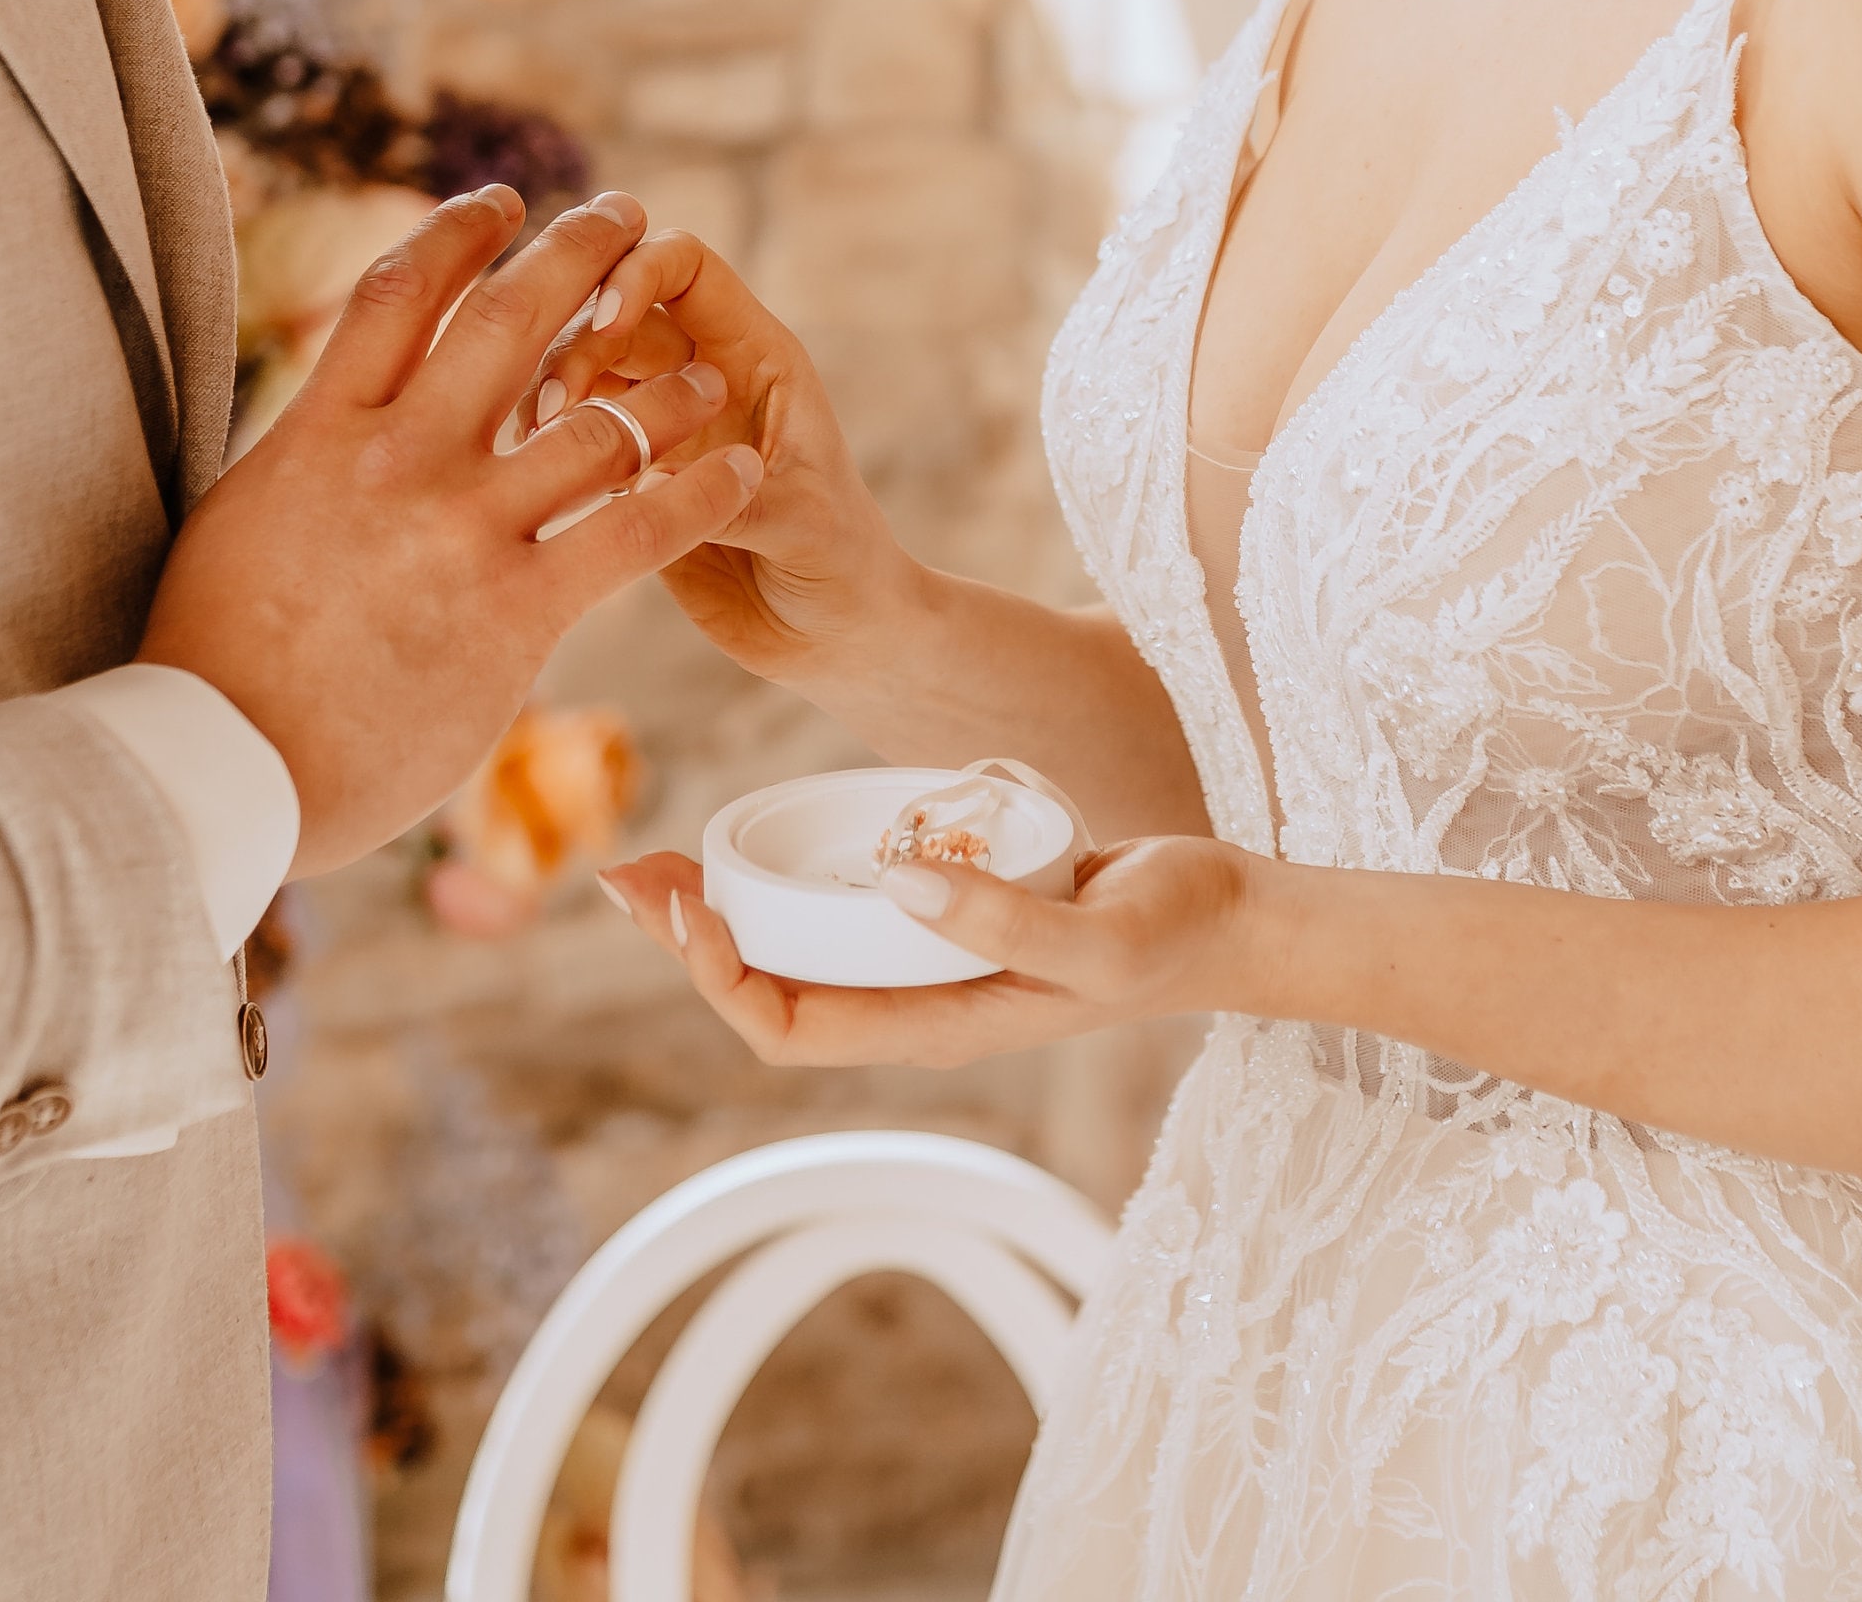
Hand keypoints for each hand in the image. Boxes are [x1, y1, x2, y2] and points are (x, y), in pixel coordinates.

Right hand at [142, 188, 763, 876]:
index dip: (457, 236)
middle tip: (625, 218)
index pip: (400, 295)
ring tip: (707, 372)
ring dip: (663, 388)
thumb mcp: (239, 527)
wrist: (224, 768)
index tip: (500, 207)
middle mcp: (398, 461)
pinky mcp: (515, 609)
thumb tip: (315, 442)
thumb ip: (300, 468)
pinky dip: (698, 492)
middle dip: (576, 254)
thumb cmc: (214, 667)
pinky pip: (632, 531)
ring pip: (592, 423)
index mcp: (321, 433)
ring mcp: (461, 530)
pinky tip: (741, 472)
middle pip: (506, 323)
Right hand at [528, 228, 925, 687]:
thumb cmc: (842, 565)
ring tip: (532, 443)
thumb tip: (649, 480)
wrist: (832, 635)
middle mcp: (700, 376)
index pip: (684, 267)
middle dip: (571, 343)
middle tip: (549, 409)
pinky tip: (527, 477)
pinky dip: (541, 448)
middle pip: (612, 311)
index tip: (604, 324)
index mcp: (754, 356)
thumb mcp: (802, 524)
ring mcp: (661, 426)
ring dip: (545, 394)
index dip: (636, 271)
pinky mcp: (629, 477)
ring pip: (580, 372)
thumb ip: (732, 494)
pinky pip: (570, 440)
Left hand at [596, 835, 1267, 1066]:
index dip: (720, 979)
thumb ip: (1004, 918)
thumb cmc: (1173, 933)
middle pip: (767, 990)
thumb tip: (899, 883)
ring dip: (722, 908)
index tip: (684, 912)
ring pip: (794, 948)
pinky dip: (785, 876)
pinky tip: (764, 834)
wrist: (1231, 916)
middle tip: (630, 871)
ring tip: (661, 858)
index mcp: (935, 1024)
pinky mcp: (943, 912)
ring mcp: (926, 960)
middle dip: (690, 939)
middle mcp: (915, 1001)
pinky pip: (839, 908)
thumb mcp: (1096, 936)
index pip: (790, 1027)